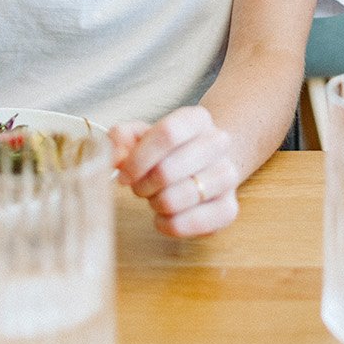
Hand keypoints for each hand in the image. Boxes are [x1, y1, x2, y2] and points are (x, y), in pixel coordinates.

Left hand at [109, 105, 239, 237]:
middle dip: (143, 185)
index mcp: (197, 119)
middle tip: (138, 188)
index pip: (168, 133)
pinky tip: (165, 217)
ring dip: (157, 204)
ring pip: (179, 198)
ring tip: (156, 199)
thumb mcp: (142, 136)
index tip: (123, 175)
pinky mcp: (230, 208)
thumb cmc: (167, 152)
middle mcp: (219, 143)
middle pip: (168, 170)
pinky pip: (193, 223)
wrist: (204, 166)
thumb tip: (114, 154)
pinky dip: (170, 224)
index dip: (139, 158)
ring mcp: (228, 175)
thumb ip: (122, 138)